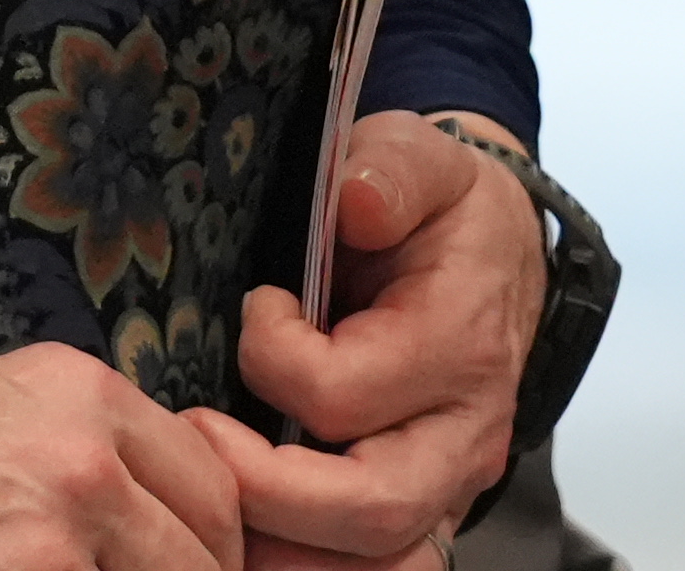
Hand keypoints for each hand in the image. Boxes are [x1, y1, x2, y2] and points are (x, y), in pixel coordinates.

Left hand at [209, 115, 543, 563]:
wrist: (493, 252)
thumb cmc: (439, 210)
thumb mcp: (418, 155)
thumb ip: (391, 167)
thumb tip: (358, 200)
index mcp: (459, 343)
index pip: (344, 393)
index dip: (272, 357)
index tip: (256, 306)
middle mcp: (464, 435)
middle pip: (371, 510)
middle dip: (263, 492)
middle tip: (192, 438)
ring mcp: (447, 485)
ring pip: (377, 565)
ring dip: (282, 550)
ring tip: (207, 504)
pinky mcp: (423, 510)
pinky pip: (374, 570)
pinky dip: (305, 563)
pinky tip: (243, 532)